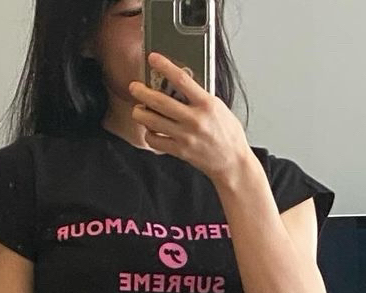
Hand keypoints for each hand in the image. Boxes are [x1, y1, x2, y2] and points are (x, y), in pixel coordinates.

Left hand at [129, 53, 251, 184]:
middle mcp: (194, 119)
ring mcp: (185, 136)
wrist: (231, 161)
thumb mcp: (218, 107)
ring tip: (138, 108)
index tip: (153, 58)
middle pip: (160, 101)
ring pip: (153, 121)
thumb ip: (200, 96)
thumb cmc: (227, 133)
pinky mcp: (179, 151)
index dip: (165, 66)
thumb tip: (181, 84)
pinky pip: (155, 140)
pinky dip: (149, 133)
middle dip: (142, 92)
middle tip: (134, 87)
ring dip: (140, 113)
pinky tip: (150, 129)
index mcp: (206, 103)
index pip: (182, 79)